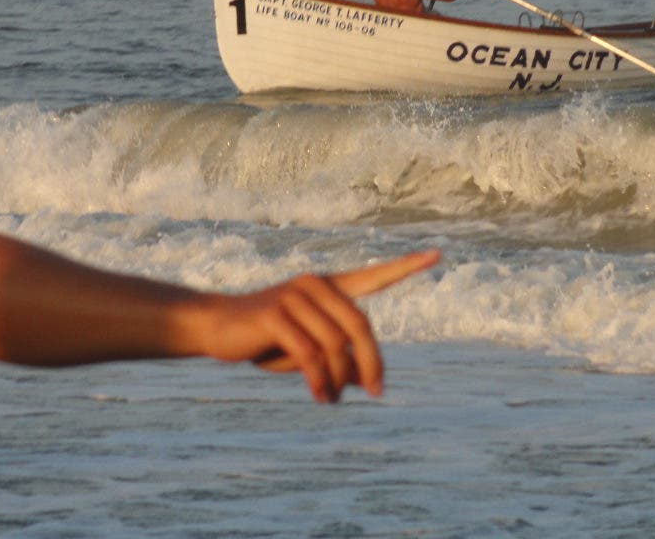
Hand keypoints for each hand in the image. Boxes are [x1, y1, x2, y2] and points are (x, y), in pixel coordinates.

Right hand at [198, 249, 439, 402]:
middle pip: (359, 326)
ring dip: (339, 380)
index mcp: (328, 287)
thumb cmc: (268, 340)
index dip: (405, 266)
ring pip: (335, 345)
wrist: (217, 328)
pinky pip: (310, 354)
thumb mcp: (309, 350)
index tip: (437, 254)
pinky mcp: (275, 313)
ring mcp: (294, 295)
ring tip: (332, 399)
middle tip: (377, 392)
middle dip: (371, 363)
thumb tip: (367, 380)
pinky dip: (320, 380)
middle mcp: (315, 284)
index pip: (373, 276)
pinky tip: (320, 395)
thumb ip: (339, 357)